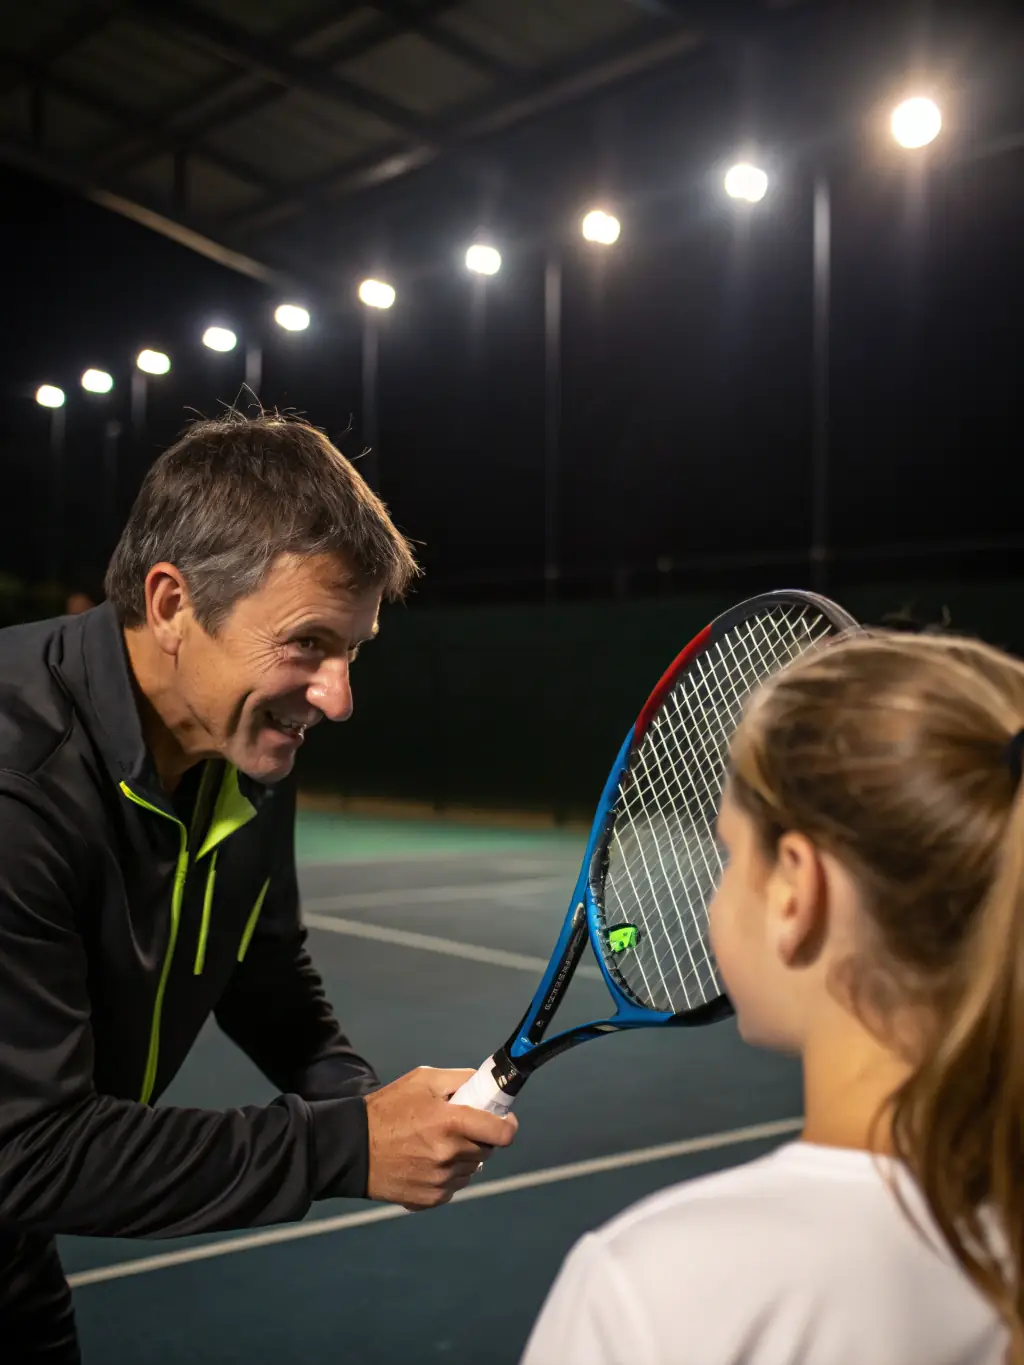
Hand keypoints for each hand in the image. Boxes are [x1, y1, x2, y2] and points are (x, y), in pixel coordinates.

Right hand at [364, 1066, 517, 1210]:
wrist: (353, 1148)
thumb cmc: (388, 1109)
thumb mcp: (423, 1080)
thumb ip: (460, 1079)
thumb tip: (487, 1085)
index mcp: (452, 1123)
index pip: (502, 1132)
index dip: (507, 1125)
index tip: (503, 1120)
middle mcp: (450, 1155)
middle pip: (486, 1150)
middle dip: (479, 1137)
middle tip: (458, 1127)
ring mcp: (441, 1180)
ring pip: (471, 1169)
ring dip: (464, 1157)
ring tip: (437, 1144)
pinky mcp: (431, 1199)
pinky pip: (454, 1186)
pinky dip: (448, 1175)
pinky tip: (426, 1162)